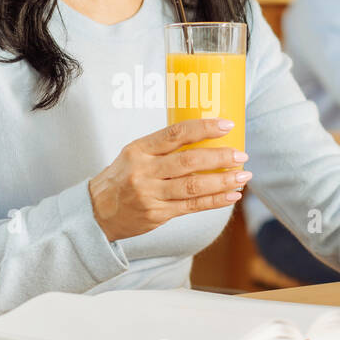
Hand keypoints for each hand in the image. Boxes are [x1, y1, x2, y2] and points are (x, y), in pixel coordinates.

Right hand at [87, 118, 249, 241]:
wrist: (96, 213)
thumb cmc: (121, 178)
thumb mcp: (134, 155)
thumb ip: (162, 148)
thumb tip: (204, 138)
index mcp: (139, 150)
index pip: (175, 134)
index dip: (203, 128)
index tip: (227, 125)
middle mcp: (144, 171)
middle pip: (188, 162)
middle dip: (219, 158)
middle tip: (241, 155)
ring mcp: (151, 194)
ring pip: (194, 187)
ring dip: (223, 181)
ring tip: (243, 176)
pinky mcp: (158, 214)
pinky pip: (192, 206)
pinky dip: (215, 201)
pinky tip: (232, 196)